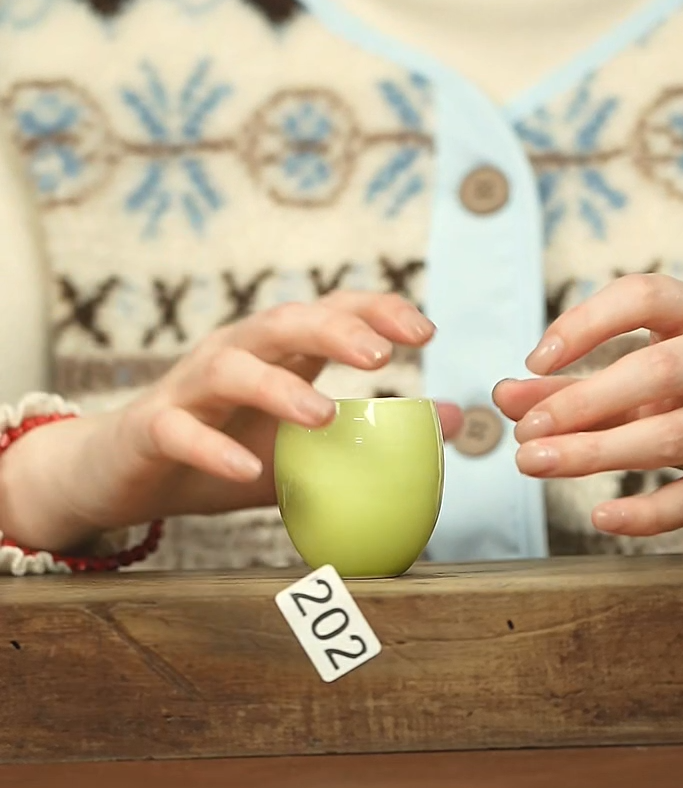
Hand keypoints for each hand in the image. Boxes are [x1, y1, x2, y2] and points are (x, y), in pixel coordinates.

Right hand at [1, 293, 460, 551]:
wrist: (126, 477)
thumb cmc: (221, 455)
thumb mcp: (301, 450)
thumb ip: (368, 436)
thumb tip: (451, 421)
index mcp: (274, 354)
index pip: (327, 311)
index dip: (374, 310)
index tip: (425, 331)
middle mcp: (232, 356)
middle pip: (282, 323)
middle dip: (333, 329)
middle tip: (380, 354)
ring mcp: (188, 389)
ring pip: (230, 367)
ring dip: (279, 387)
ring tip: (323, 414)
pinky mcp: (152, 428)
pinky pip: (181, 430)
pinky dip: (215, 447)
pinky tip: (249, 467)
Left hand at [493, 275, 682, 536]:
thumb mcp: (635, 376)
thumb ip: (571, 386)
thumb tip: (507, 397)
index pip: (642, 297)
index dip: (584, 325)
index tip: (536, 361)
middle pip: (658, 372)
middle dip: (581, 403)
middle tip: (525, 431)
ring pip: (673, 435)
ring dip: (596, 454)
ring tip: (538, 463)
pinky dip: (649, 512)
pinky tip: (603, 516)